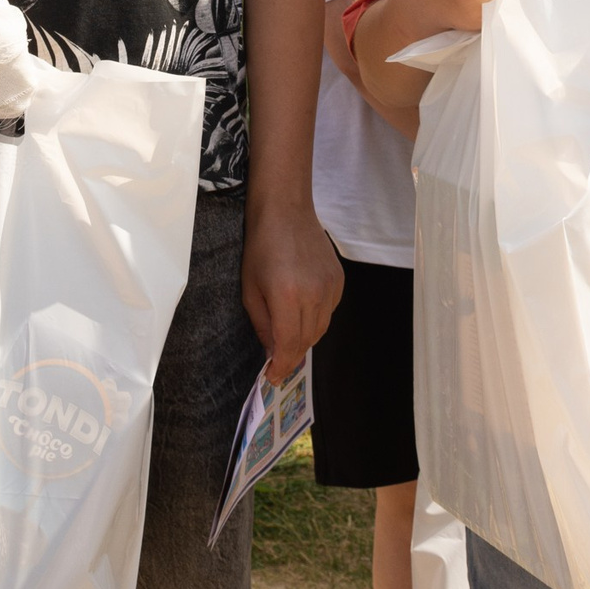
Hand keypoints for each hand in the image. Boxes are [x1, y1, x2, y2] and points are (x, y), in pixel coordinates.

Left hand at [242, 199, 342, 383]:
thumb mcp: (250, 289)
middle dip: (292, 355)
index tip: (274, 377)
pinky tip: (301, 310)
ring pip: (321, 329)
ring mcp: (331, 287)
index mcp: (287, 297)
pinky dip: (316, 318)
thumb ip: (262, 324)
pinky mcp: (339, 280)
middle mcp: (314, 294)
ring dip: (304, 338)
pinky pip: (329, 312)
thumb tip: (273, 351)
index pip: (290, 345)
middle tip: (278, 361)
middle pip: (307, 341)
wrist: (286, 211)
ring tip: (288, 336)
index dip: (282, 366)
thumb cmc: (261, 247)